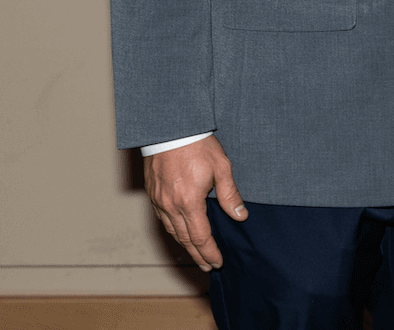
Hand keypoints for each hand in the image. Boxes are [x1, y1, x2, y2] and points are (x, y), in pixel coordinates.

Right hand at [144, 135, 245, 269]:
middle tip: (207, 265)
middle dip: (198, 255)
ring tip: (196, 253)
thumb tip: (240, 216)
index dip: (210, 252)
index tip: (217, 262)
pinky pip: (162, 219)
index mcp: (189, 202)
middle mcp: (171, 206)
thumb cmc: (198, 145)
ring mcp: (159, 201)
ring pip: (171, 231)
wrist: (171, 129)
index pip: (200, 237)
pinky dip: (172, 230)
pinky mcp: (153, 194)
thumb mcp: (222, 167)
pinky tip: (179, 232)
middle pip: (185, 239)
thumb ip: (230, 195)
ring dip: (184, 245)